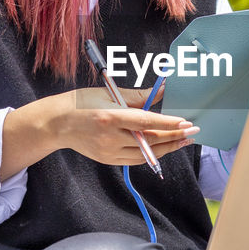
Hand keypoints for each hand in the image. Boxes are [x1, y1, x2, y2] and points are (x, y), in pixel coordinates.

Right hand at [52, 86, 199, 164]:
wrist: (56, 123)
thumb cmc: (81, 103)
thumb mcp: (109, 93)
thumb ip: (138, 95)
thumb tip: (162, 89)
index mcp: (110, 117)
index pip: (146, 122)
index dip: (169, 124)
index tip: (186, 123)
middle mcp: (110, 138)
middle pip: (149, 140)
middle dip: (174, 136)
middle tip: (192, 132)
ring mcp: (109, 152)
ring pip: (145, 153)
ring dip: (167, 147)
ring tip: (183, 141)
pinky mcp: (108, 160)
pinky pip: (135, 159)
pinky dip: (151, 153)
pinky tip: (163, 147)